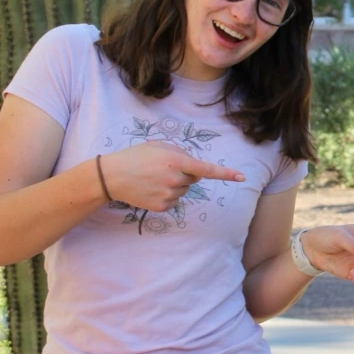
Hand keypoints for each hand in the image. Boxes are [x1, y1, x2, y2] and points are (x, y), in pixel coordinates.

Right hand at [99, 141, 244, 212]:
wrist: (111, 177)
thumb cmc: (135, 157)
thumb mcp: (159, 146)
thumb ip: (180, 153)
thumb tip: (194, 166)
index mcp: (176, 161)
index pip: (206, 169)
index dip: (225, 173)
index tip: (241, 177)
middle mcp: (175, 180)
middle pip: (193, 179)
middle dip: (184, 173)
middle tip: (162, 168)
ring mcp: (168, 195)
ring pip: (184, 190)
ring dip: (175, 184)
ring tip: (153, 178)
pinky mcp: (162, 207)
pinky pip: (175, 201)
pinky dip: (167, 195)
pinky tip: (151, 189)